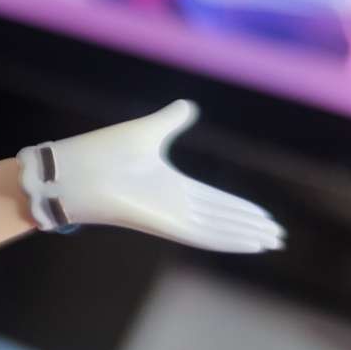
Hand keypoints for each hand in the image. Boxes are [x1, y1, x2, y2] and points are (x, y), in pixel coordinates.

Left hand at [19, 100, 284, 252]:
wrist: (72, 171)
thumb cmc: (101, 151)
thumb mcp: (146, 131)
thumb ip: (171, 120)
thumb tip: (189, 105)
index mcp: (171, 184)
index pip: (216, 200)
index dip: (241, 208)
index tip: (264, 215)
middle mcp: (173, 203)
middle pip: (221, 217)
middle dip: (249, 225)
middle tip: (278, 235)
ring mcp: (168, 216)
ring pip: (216, 229)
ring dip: (244, 234)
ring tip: (272, 240)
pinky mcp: (162, 225)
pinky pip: (201, 236)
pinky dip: (226, 239)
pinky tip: (249, 244)